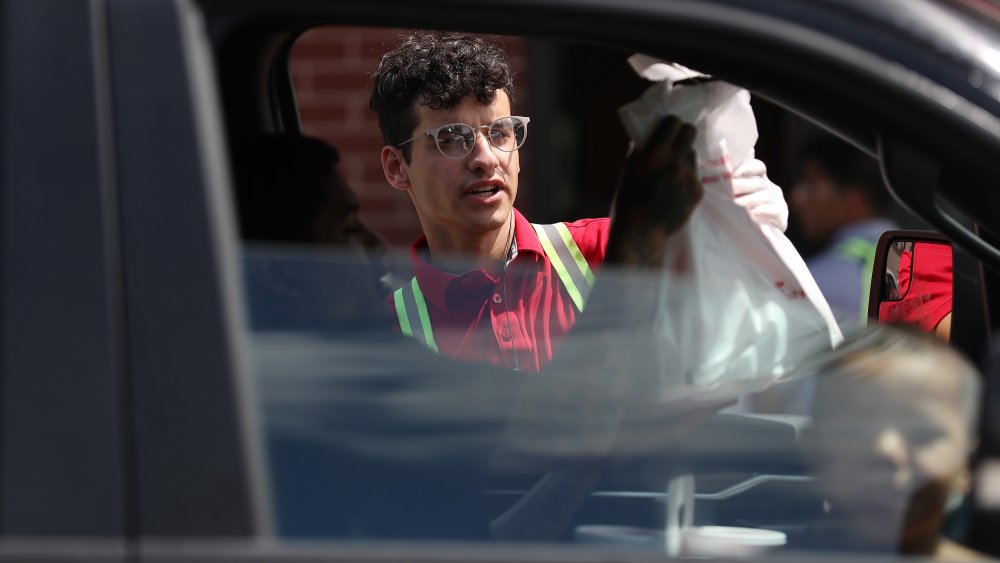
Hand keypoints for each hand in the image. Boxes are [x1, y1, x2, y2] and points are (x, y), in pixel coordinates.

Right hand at [608, 116, 702, 266]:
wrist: (641, 231)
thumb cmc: (628, 199)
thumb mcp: (628, 170)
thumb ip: (639, 150)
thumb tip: (647, 136)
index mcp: (655, 153)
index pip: (674, 122)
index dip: (671, 123)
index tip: (668, 127)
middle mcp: (676, 161)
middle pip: (690, 132)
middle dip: (683, 134)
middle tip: (676, 142)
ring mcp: (689, 176)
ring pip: (693, 155)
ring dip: (684, 158)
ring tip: (672, 172)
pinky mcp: (698, 191)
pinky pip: (695, 175)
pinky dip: (687, 178)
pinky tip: (675, 189)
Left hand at [732, 158, 787, 231]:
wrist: (757, 236)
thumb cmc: (744, 212)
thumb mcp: (737, 194)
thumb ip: (735, 177)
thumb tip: (738, 155)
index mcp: (760, 179)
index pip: (758, 167)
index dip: (747, 167)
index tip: (734, 174)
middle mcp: (770, 188)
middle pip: (758, 183)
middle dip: (740, 187)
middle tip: (726, 193)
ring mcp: (778, 201)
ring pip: (764, 197)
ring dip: (747, 201)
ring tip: (734, 205)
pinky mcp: (782, 216)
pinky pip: (773, 211)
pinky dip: (761, 212)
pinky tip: (750, 215)